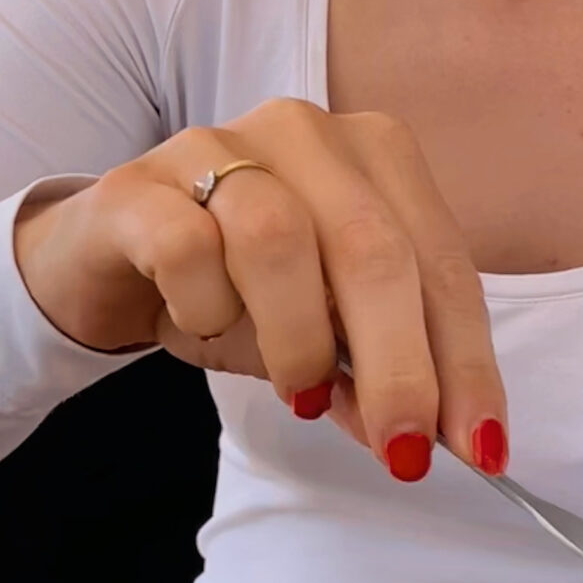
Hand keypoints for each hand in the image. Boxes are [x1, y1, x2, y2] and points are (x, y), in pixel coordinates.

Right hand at [11, 98, 506, 480]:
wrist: (104, 263)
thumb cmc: (230, 290)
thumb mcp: (319, 334)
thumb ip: (373, 373)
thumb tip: (423, 436)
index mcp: (373, 155)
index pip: (442, 264)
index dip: (467, 360)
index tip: (479, 446)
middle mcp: (304, 132)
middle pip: (372, 249)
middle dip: (399, 365)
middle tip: (400, 450)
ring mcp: (216, 146)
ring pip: (280, 240)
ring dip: (299, 339)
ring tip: (298, 391)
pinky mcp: (138, 185)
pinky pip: (187, 249)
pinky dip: (207, 307)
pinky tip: (202, 323)